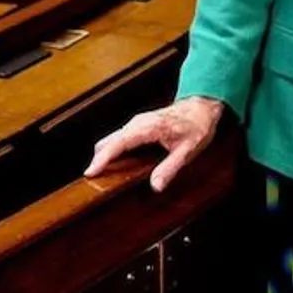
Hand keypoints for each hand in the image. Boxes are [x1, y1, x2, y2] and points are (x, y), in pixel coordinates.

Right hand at [84, 96, 223, 192]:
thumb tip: (156, 186)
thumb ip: (171, 167)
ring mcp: (136, 123)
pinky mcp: (136, 126)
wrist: (201, 106)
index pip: (120, 142)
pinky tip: (115, 166)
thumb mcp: (189, 150)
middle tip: (95, 183)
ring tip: (102, 177)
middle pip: (108, 141)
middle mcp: (138, 123)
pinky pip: (118, 139)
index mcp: (149, 128)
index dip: (103, 158)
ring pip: (111, 140)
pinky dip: (112, 152)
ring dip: (104, 157)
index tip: (91, 172)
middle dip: (98, 160)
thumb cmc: (196, 126)